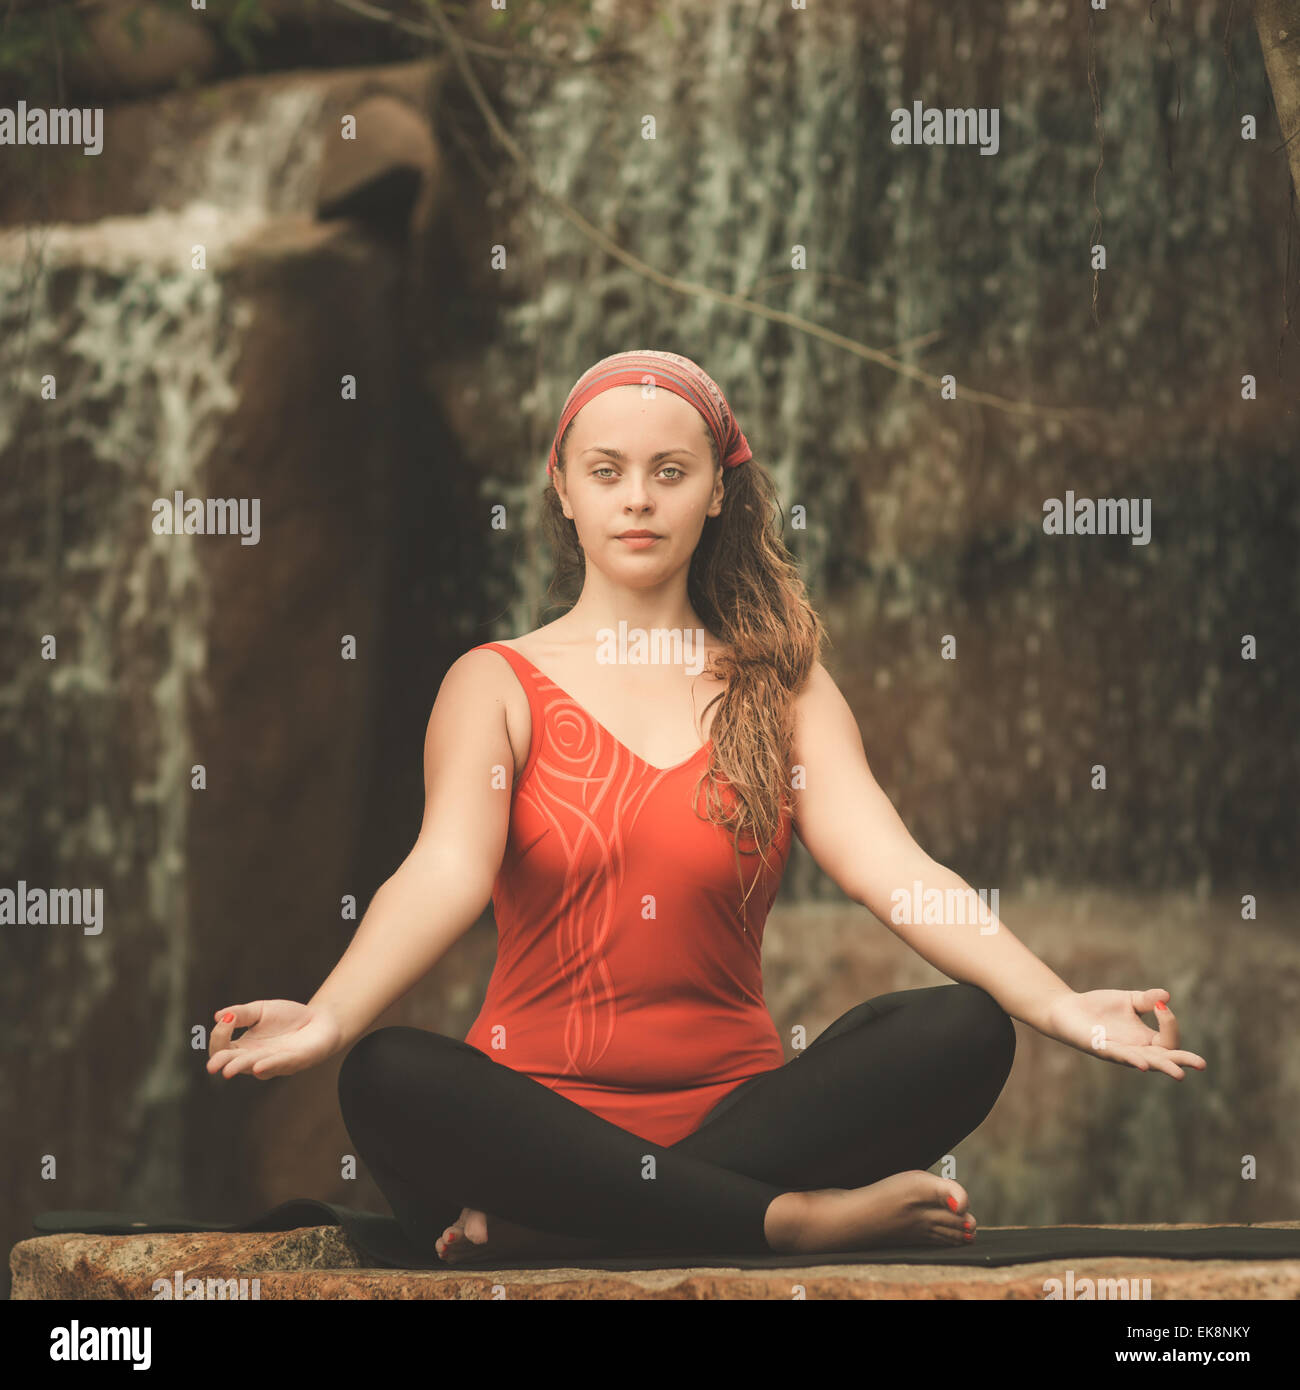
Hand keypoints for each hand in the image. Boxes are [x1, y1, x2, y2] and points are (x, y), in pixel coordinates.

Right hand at [206, 1000, 342, 1079]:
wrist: (319, 1019)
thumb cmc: (288, 1018)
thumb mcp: (260, 1010)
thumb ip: (241, 1013)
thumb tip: (218, 1016)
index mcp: (244, 1047)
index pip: (221, 1049)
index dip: (219, 1036)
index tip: (226, 1019)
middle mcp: (255, 1059)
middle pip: (232, 1063)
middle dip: (222, 1063)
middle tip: (213, 1064)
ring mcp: (274, 1063)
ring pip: (253, 1068)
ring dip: (241, 1067)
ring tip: (228, 1070)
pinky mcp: (295, 1061)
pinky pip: (280, 1065)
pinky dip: (269, 1065)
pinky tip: (259, 1065)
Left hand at [1042, 988, 1206, 1077]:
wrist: (1067, 1009)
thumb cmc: (1099, 1007)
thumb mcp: (1128, 1000)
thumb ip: (1147, 1000)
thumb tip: (1166, 996)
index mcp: (1145, 1040)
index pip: (1169, 1040)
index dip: (1170, 1023)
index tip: (1160, 1005)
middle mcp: (1136, 1050)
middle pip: (1164, 1058)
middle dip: (1182, 1061)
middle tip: (1201, 1064)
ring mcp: (1119, 1052)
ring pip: (1146, 1062)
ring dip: (1162, 1066)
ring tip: (1179, 1074)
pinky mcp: (1100, 1049)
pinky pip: (1119, 1056)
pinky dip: (1131, 1059)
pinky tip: (1142, 1064)